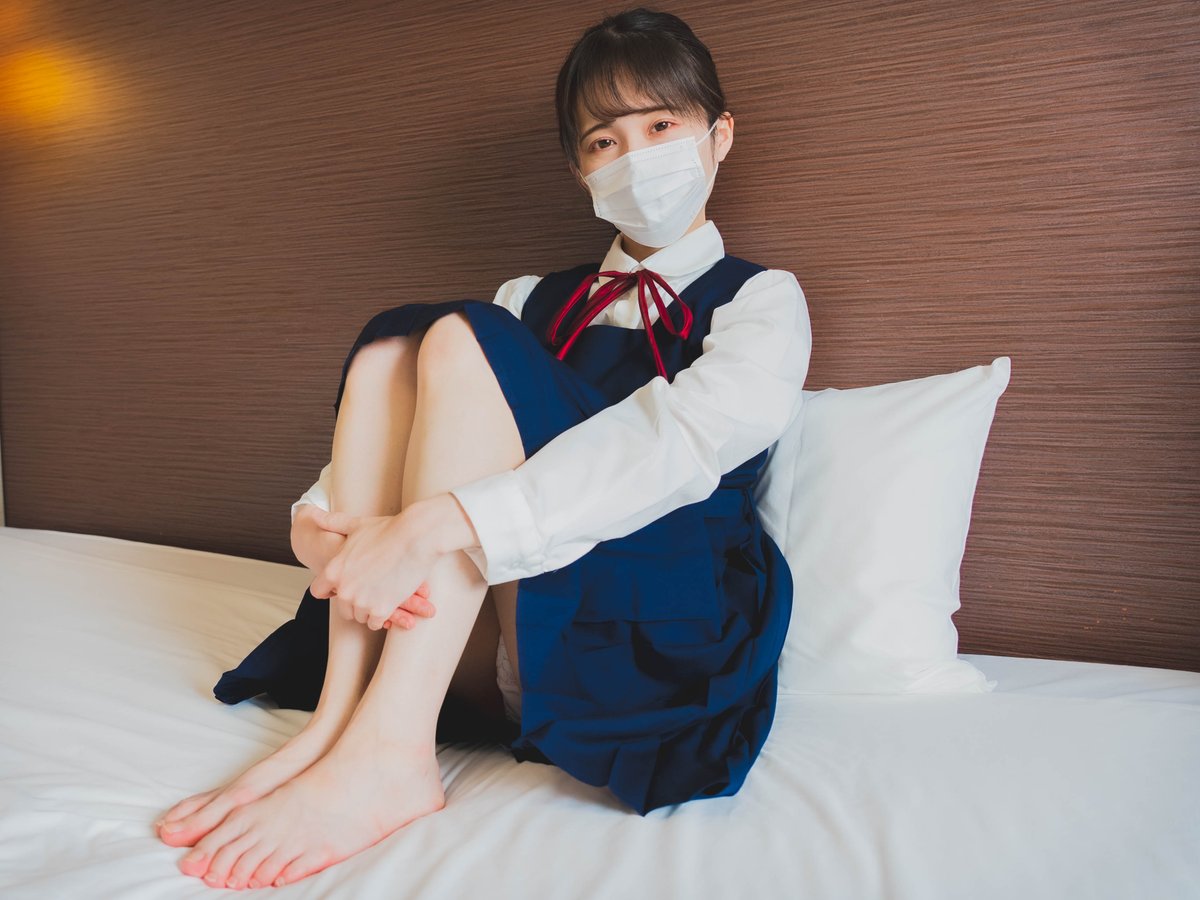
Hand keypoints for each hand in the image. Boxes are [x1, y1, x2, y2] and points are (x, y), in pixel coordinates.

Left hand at [307, 507, 439, 630]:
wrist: (417, 536)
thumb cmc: (388, 529)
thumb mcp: (356, 525)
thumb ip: (333, 523)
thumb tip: (316, 515)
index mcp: (334, 570)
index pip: (318, 592)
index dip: (330, 590)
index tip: (344, 587)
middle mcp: (344, 589)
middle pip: (343, 609)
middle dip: (354, 603)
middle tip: (370, 591)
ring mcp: (362, 601)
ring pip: (361, 617)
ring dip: (370, 610)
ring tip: (383, 594)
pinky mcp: (381, 609)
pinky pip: (376, 623)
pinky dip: (383, 616)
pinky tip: (390, 602)